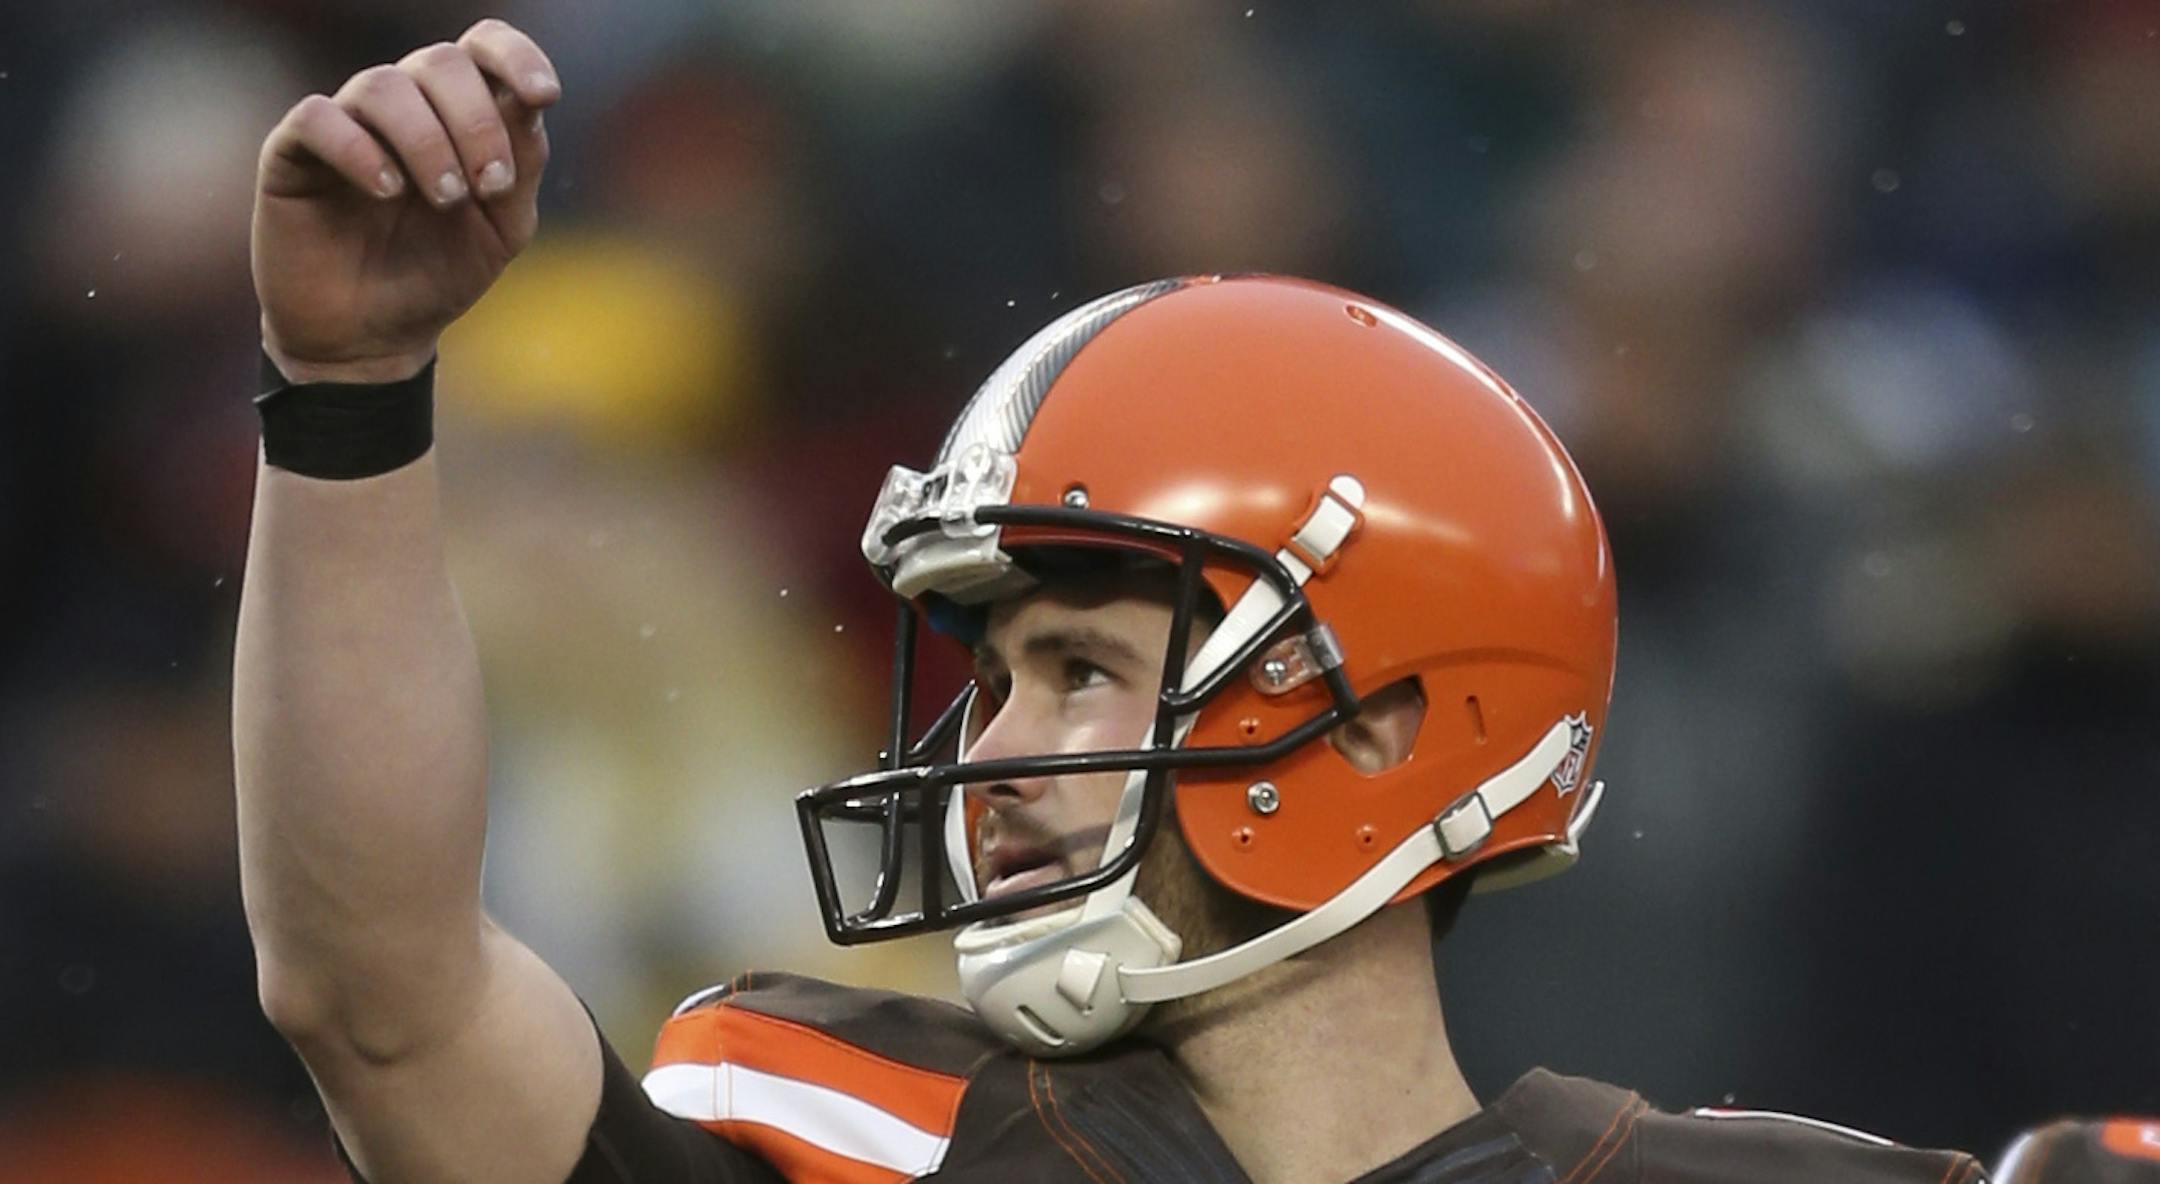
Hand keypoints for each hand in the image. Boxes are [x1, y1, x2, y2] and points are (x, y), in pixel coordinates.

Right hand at [253, 19, 559, 384]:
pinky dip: (359, 149)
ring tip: (444, 199)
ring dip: (427, 141)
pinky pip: (318, 118)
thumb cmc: (437, 273)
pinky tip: (387, 190)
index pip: (482, 47)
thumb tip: (528, 103)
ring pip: (382, 86)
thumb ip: (522, 166)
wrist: (372, 339)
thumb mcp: (501, 228)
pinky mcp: (292, 154)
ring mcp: (346, 124)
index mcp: (457, 113)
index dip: (515, 56)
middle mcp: (403, 107)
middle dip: (476, 122)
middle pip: (440, 62)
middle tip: (487, 188)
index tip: (544, 95)